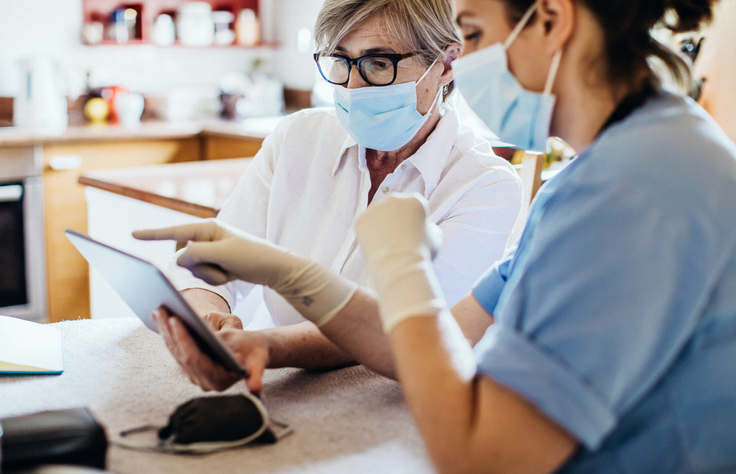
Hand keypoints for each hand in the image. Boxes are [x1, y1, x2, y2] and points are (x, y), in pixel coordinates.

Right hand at [134, 219, 296, 287]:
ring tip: (232, 269)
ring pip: (194, 270)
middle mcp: (206, 237)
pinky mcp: (215, 263)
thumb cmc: (252, 257)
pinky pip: (205, 276)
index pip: (174, 232)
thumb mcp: (222, 254)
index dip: (152, 235)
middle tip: (227, 264)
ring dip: (212, 275)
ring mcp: (210, 251)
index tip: (132, 235)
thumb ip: (195, 255)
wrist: (275, 268)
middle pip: (184, 258)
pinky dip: (218, 279)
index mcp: (207, 228)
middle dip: (202, 267)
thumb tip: (176, 260)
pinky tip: (233, 274)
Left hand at [152, 307, 268, 392]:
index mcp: (219, 380)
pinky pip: (176, 349)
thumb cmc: (256, 350)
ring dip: (165, 331)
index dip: (183, 339)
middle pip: (180, 355)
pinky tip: (161, 318)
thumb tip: (255, 388)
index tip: (175, 319)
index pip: (194, 359)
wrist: (254, 353)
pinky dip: (168, 332)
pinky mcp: (190, 367)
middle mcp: (203, 381)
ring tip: (159, 310)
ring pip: (175, 351)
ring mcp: (194, 375)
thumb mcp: (258, 358)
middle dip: (170, 331)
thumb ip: (255, 373)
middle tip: (161, 310)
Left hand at [355, 193, 445, 330]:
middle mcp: (394, 198)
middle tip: (396, 239)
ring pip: (378, 215)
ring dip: (380, 225)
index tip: (412, 234)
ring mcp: (375, 207)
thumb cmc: (422, 253)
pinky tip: (375, 246)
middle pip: (394, 208)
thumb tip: (425, 226)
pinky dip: (368, 234)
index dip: (413, 221)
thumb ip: (429, 227)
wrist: (400, 264)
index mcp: (415, 200)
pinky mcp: (361, 219)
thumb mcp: (436, 237)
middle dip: (395, 220)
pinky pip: (365, 225)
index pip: (413, 207)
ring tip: (385, 245)